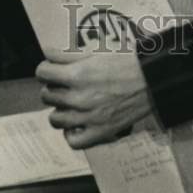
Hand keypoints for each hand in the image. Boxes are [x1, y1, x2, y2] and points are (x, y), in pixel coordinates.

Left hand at [36, 47, 152, 149]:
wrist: (151, 79)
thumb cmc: (125, 62)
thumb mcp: (95, 53)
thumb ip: (67, 54)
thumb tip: (47, 52)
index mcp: (76, 75)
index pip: (42, 73)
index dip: (45, 69)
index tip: (52, 70)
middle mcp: (78, 98)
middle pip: (46, 95)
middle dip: (53, 88)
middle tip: (64, 85)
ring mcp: (87, 118)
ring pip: (55, 119)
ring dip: (60, 109)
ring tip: (71, 103)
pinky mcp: (99, 133)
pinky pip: (72, 140)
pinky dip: (71, 133)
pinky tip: (76, 123)